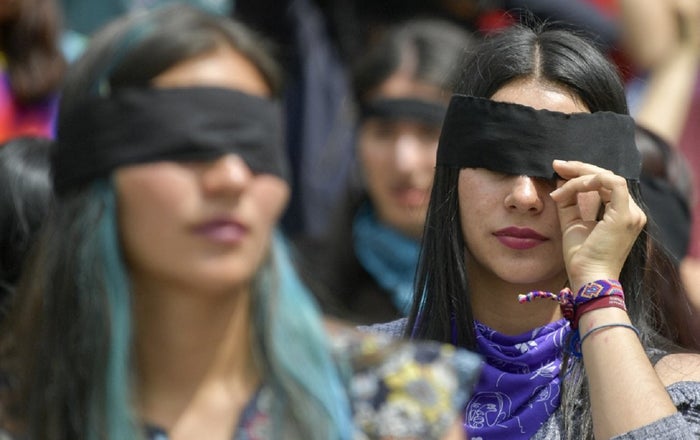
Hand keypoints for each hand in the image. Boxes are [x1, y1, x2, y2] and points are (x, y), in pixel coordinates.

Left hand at [549, 160, 645, 291]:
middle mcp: (631, 212)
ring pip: (607, 177)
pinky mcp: (625, 215)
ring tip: (559, 178)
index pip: (604, 184)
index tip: (558, 171)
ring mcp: (632, 213)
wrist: (587, 278)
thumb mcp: (572, 223)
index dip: (581, 174)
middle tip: (557, 164)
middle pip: (607, 178)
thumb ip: (570, 202)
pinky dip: (590, 180)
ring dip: (580, 175)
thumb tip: (561, 180)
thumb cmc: (580, 257)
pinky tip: (571, 186)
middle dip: (580, 168)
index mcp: (621, 215)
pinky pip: (612, 183)